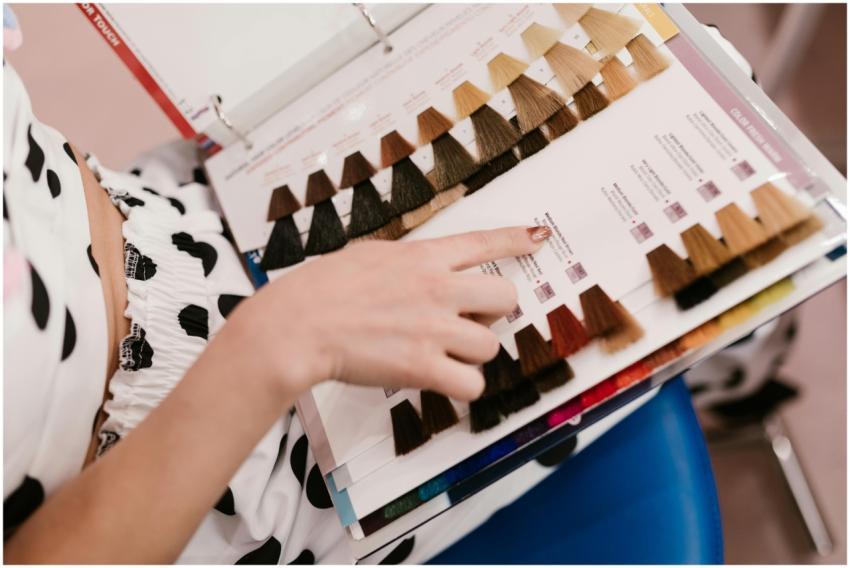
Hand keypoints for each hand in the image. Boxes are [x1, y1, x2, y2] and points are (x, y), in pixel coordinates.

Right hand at [228, 226, 550, 400]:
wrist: (297, 324)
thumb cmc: (320, 289)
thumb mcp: (368, 256)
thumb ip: (405, 261)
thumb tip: (422, 268)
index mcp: (422, 257)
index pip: (482, 242)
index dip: (515, 239)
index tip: (537, 237)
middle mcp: (437, 288)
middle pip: (505, 298)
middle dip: (493, 315)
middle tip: (468, 323)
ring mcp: (433, 327)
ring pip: (490, 346)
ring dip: (470, 355)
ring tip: (440, 354)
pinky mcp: (424, 366)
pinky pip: (471, 384)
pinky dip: (460, 387)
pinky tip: (438, 380)